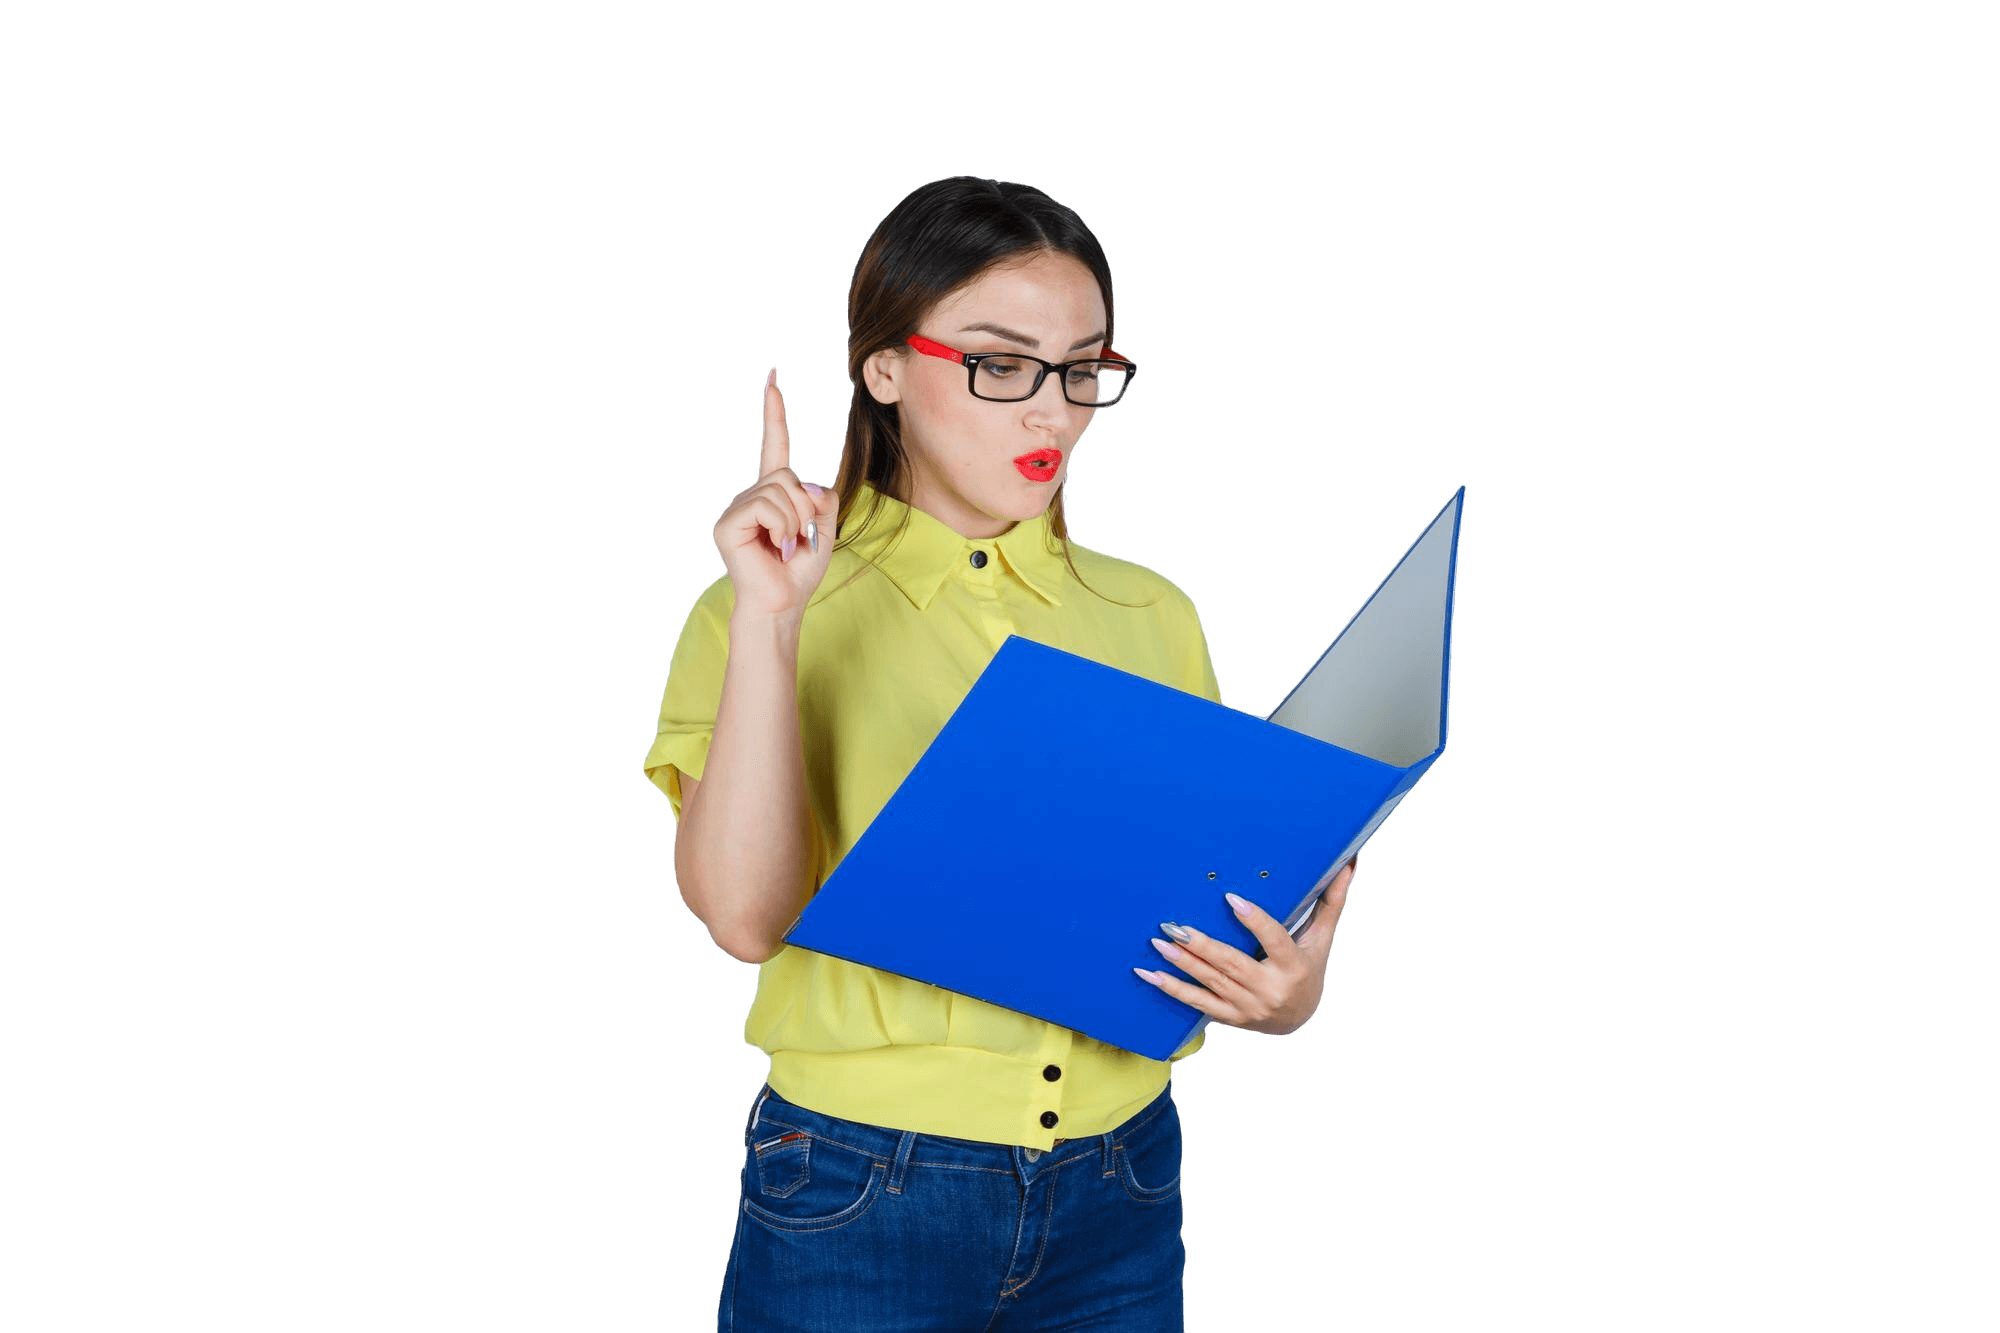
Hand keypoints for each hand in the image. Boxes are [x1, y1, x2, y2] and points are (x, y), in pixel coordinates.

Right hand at [712, 367, 840, 620]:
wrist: (782, 604)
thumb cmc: (800, 572)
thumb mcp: (825, 530)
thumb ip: (824, 500)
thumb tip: (809, 485)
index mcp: (773, 493)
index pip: (775, 446)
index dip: (775, 414)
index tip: (772, 379)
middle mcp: (750, 494)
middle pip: (788, 473)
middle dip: (806, 507)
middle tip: (800, 539)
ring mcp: (736, 508)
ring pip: (780, 489)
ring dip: (796, 521)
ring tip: (787, 546)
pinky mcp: (728, 523)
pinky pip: (767, 506)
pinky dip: (782, 527)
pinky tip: (776, 547)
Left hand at [1135, 856, 1357, 1035]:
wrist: (1300, 1019)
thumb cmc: (1310, 969)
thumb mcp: (1322, 938)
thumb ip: (1332, 902)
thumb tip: (1349, 862)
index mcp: (1294, 966)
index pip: (1275, 939)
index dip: (1254, 920)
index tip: (1231, 898)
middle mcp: (1270, 990)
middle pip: (1232, 964)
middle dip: (1201, 946)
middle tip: (1175, 926)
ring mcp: (1248, 1007)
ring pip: (1211, 982)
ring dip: (1181, 963)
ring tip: (1159, 942)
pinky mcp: (1230, 1018)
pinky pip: (1197, 1003)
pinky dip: (1172, 989)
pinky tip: (1150, 975)